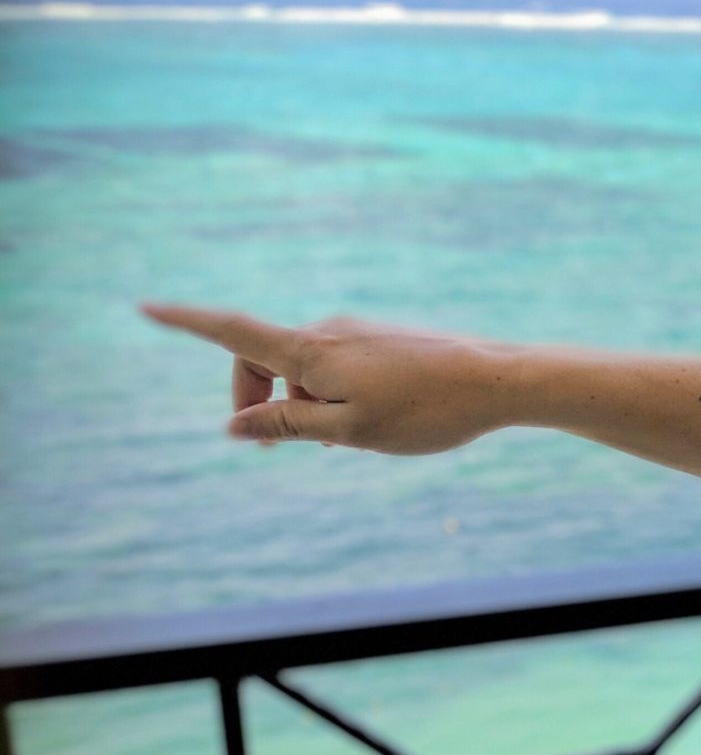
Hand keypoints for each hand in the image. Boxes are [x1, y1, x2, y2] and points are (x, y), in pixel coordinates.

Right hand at [138, 302, 511, 455]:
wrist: (500, 381)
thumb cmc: (427, 411)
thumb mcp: (347, 432)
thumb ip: (286, 425)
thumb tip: (234, 426)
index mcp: (312, 350)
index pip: (233, 332)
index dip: (185, 322)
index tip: (145, 306)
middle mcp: (330, 330)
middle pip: (265, 360)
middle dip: (260, 401)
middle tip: (282, 449)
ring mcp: (359, 332)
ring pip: (307, 370)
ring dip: (305, 406)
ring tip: (343, 443)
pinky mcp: (384, 340)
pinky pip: (338, 367)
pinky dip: (333, 397)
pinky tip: (369, 427)